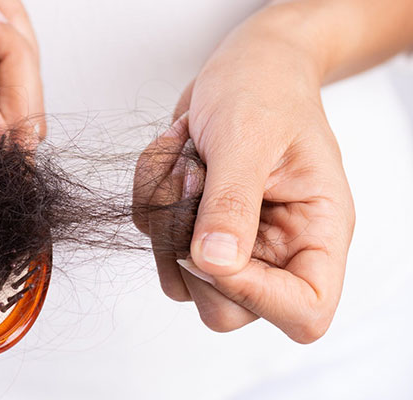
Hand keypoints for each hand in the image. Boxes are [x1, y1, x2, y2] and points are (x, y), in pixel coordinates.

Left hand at [133, 10, 354, 342]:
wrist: (246, 67)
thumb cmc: (264, 90)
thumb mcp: (249, 138)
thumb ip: (233, 203)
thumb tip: (216, 263)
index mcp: (316, 232)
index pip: (304, 312)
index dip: (255, 296)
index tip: (216, 245)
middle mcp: (277, 249)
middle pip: (226, 310)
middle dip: (190, 251)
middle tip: (195, 183)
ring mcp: (233, 243)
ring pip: (180, 278)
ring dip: (165, 217)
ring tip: (187, 161)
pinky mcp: (198, 229)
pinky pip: (155, 240)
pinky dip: (151, 198)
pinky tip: (176, 157)